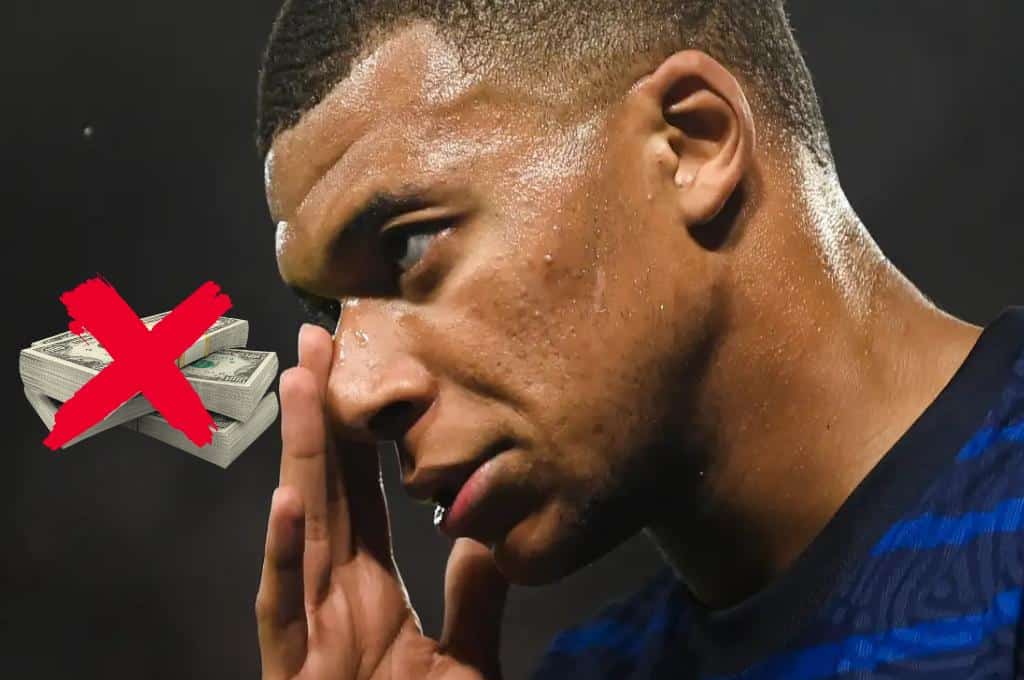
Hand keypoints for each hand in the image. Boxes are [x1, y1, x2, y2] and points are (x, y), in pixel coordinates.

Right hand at [256, 324, 508, 679]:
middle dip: (320, 416)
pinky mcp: (295, 670)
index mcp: (365, 590)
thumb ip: (472, 603)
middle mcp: (330, 596)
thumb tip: (484, 537)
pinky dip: (285, 555)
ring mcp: (307, 631)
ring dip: (300, 458)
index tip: (354, 371)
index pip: (357, 495)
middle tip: (317, 341)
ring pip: (300, 529)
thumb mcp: (462, 666)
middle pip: (325, 490)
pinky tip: (289, 502)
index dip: (356, 433)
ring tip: (302, 389)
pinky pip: (286, 608)